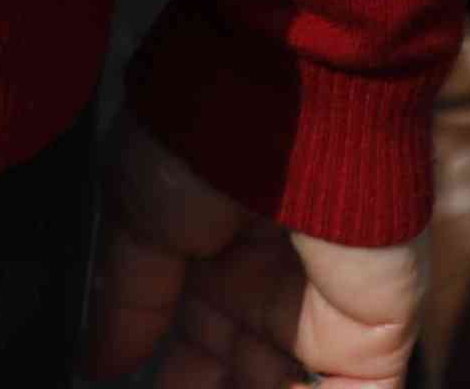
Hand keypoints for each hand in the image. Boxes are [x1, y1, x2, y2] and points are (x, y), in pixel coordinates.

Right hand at [87, 122, 425, 386]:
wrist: (287, 108)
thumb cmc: (199, 140)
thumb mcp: (133, 218)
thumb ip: (125, 304)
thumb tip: (97, 364)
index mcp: (211, 255)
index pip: (193, 342)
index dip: (170, 380)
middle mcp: (267, 284)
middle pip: (242, 375)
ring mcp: (322, 311)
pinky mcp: (371, 336)